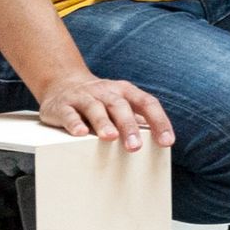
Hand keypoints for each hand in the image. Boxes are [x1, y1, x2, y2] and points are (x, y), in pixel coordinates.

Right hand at [34, 73, 172, 147]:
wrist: (62, 83)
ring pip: (94, 108)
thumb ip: (137, 119)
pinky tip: (80, 133)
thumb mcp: (120, 104)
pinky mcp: (62, 105)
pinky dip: (74, 123)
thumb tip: (159, 140)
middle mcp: (105, 91)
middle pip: (120, 106)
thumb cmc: (99, 100)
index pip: (147, 103)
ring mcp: (83, 97)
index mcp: (125, 92)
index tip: (167, 142)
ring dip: (103, 123)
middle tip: (135, 146)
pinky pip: (68, 113)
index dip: (159, 121)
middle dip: (129, 126)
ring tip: (110, 138)